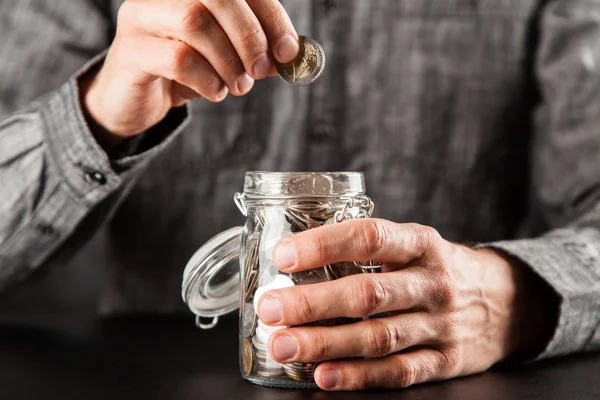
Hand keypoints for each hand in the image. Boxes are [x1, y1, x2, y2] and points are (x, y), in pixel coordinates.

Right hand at [81, 0, 298, 146]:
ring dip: (228, 61)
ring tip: (237, 85)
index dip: (271, 16)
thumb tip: (291, 55)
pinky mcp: (130, 50)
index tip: (289, 51)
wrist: (134, 98)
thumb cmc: (184, 71)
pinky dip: (206, 79)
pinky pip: (177, 58)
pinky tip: (214, 91)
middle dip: (249, 36)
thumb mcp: (226, 58)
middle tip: (261, 70)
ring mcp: (141, 17)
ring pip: (194, 22)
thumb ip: (256, 52)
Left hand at [257, 219, 556, 389]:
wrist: (509, 302)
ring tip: (283, 345)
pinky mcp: (444, 361)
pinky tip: (324, 374)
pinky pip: (398, 371)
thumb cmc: (441, 269)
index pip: (370, 238)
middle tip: (269, 308)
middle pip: (368, 294)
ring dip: (325, 343)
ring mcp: (441, 325)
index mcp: (421, 244)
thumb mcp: (416, 244)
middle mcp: (432, 283)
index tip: (283, 255)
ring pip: (378, 337)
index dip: (324, 245)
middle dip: (313, 303)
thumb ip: (369, 249)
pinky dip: (358, 376)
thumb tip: (297, 257)